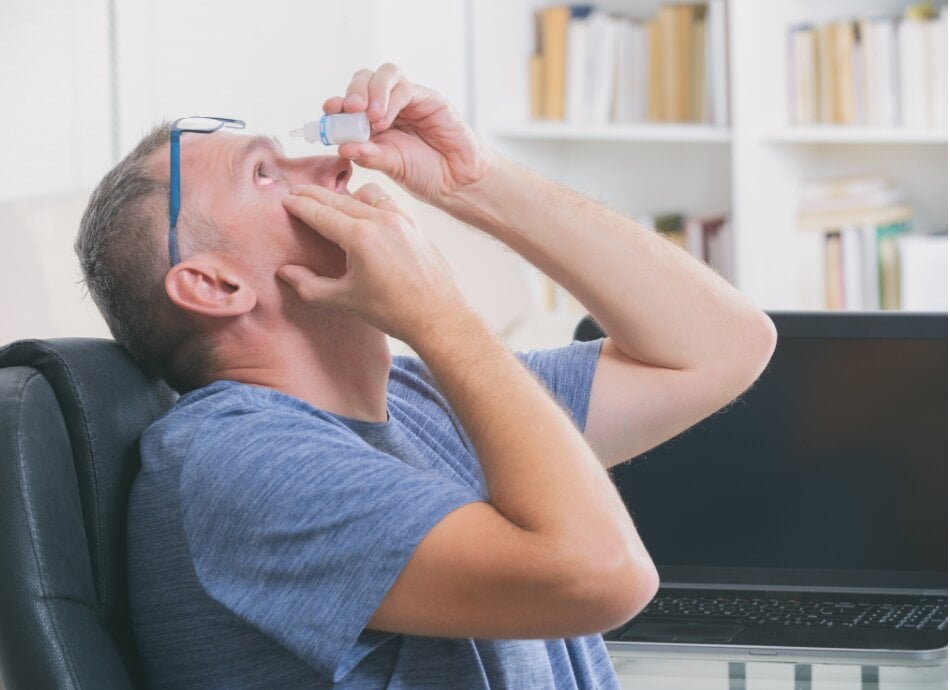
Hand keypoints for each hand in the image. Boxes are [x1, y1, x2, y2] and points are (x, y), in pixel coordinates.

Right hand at [278, 183, 467, 343]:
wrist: (439, 316)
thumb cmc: (394, 311)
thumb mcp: (346, 300)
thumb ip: (310, 286)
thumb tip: (285, 272)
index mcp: (360, 237)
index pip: (320, 212)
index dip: (299, 205)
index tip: (285, 200)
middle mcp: (381, 220)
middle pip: (338, 198)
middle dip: (314, 195)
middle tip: (296, 192)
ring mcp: (401, 219)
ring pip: (364, 194)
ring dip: (343, 194)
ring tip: (328, 202)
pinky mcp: (414, 224)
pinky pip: (386, 202)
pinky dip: (369, 201)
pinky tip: (362, 212)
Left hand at [324, 64, 492, 206]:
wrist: (457, 181)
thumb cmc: (425, 174)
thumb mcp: (390, 166)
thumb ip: (367, 155)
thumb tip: (341, 146)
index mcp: (374, 122)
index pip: (351, 101)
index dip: (338, 102)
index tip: (329, 110)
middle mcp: (389, 106)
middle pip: (365, 79)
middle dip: (354, 91)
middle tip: (350, 109)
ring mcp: (409, 100)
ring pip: (385, 74)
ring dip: (372, 91)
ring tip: (370, 118)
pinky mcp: (428, 98)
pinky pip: (405, 87)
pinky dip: (391, 100)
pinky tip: (386, 120)